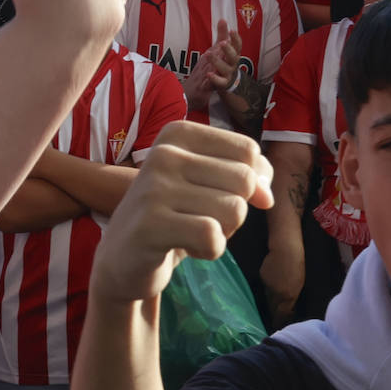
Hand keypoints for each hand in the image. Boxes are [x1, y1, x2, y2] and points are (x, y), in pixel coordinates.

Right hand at [89, 122, 272, 303]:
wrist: (124, 255)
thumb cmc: (174, 215)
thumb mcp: (208, 183)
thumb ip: (247, 175)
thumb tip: (266, 197)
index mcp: (177, 133)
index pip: (248, 151)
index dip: (249, 183)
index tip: (217, 195)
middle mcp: (163, 153)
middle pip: (244, 180)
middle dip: (234, 209)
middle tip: (200, 217)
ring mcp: (154, 188)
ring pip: (234, 210)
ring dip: (222, 232)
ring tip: (189, 231)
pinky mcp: (151, 224)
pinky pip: (212, 236)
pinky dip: (209, 250)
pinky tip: (184, 247)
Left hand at [183, 20, 239, 110]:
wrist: (218, 84)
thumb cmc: (220, 63)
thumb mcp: (219, 48)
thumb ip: (221, 34)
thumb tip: (223, 19)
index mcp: (232, 55)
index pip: (237, 46)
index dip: (236, 38)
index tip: (232, 30)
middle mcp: (232, 64)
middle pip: (234, 57)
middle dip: (229, 50)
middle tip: (222, 42)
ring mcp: (227, 75)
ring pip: (226, 69)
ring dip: (218, 62)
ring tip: (208, 54)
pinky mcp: (221, 85)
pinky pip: (220, 83)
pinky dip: (215, 79)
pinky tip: (208, 74)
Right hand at [260, 245, 304, 328]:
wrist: (286, 248)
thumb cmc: (298, 264)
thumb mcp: (299, 283)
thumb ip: (292, 296)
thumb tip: (288, 305)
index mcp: (288, 295)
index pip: (281, 313)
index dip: (279, 320)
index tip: (277, 326)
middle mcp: (276, 292)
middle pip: (272, 307)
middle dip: (274, 313)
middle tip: (275, 319)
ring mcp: (267, 284)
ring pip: (268, 297)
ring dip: (271, 301)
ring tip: (274, 304)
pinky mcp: (262, 276)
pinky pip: (265, 287)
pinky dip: (269, 289)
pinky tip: (273, 285)